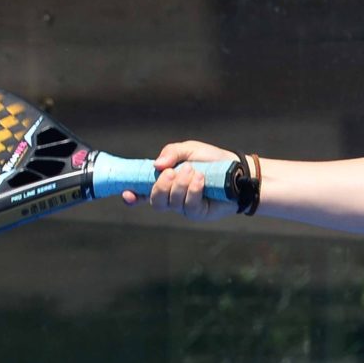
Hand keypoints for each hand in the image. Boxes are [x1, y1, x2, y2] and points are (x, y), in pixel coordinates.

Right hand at [121, 139, 240, 220]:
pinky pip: (189, 206)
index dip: (132, 196)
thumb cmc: (211, 159)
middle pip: (155, 201)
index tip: (127, 192)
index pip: (143, 193)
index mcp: (165, 182)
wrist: (236, 170)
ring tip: (193, 170)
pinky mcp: (198, 213)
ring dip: (180, 185)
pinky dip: (193, 190)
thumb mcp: (189, 149)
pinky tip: (200, 179)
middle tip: (173, 172)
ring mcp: (185, 207)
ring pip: (171, 203)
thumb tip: (156, 165)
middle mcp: (172, 197)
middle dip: (161, 186)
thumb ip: (171, 153)